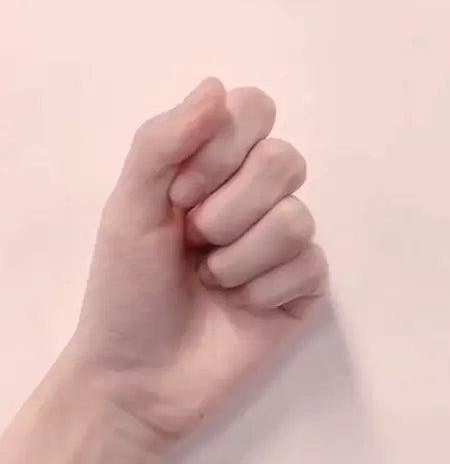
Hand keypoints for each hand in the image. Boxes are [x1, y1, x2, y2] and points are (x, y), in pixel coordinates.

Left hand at [72, 79, 327, 441]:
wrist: (138, 377)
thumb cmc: (125, 289)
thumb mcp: (127, 207)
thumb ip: (162, 142)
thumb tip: (215, 87)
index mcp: (211, 166)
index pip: (254, 110)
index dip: (222, 149)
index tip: (180, 194)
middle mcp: (253, 195)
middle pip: (285, 158)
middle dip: (229, 209)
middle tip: (194, 241)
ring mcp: (282, 242)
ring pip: (297, 216)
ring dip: (240, 256)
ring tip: (211, 280)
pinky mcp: (304, 287)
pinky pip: (310, 263)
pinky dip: (263, 289)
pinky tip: (240, 307)